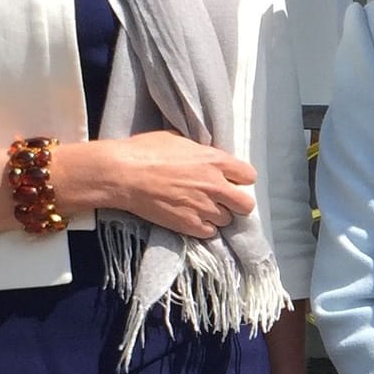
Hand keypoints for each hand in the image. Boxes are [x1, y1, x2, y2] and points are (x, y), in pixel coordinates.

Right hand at [59, 130, 256, 237]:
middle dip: (237, 203)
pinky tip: (191, 219)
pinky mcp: (189, 225)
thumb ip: (201, 153)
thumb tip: (207, 158)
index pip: (249, 176)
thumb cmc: (146, 151)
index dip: (241, 179)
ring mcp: (203, 207)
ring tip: (201, 209)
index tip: (231, 180)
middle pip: (246, 205)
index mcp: (215, 161)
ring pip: (227, 220)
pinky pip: (209, 233)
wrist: (123, 174)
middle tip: (223, 201)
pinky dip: (203, 228)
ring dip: (217, 216)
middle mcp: (215, 186)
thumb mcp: (179, 140)